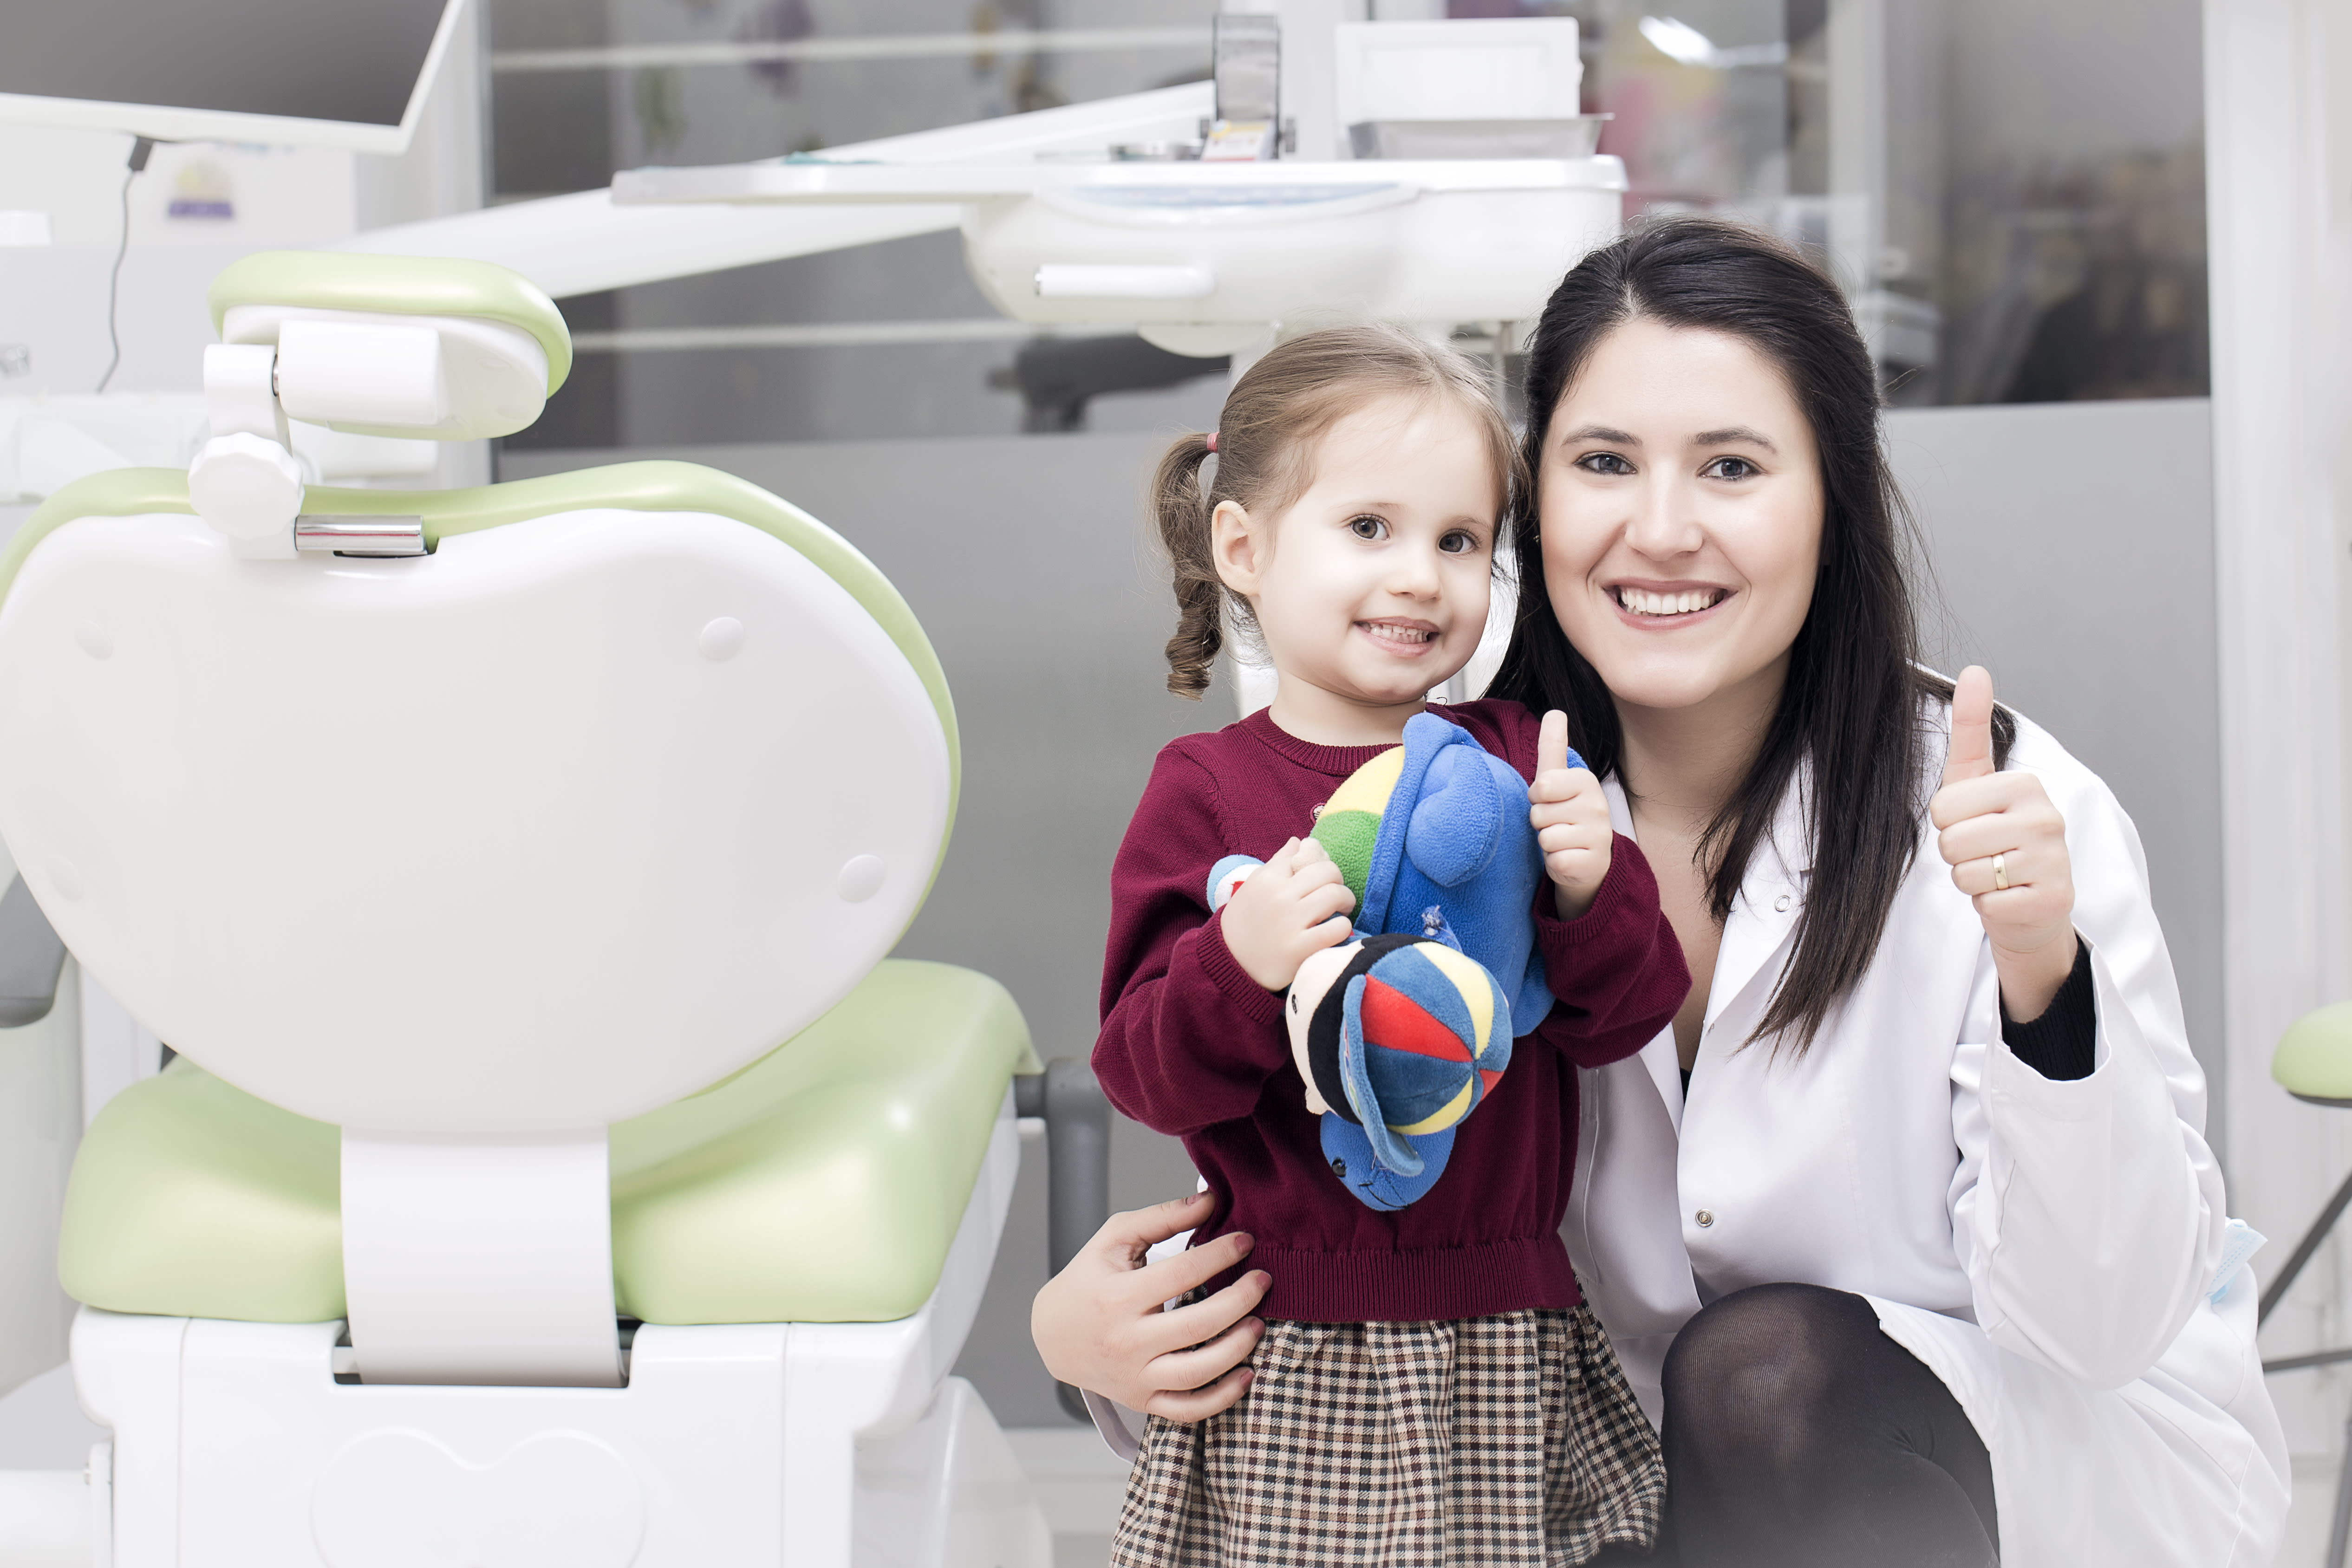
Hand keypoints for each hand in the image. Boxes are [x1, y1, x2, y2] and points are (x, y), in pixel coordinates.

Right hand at [1029, 1190, 1270, 1421]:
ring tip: (1257, 1323)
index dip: (1220, 1254)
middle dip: (1239, 1301)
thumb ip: (1162, 1218)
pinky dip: (1222, 1398)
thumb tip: (1209, 1201)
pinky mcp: (1142, 1400)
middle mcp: (1126, 1341)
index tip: (1246, 1241)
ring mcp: (1134, 1376)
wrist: (1052, 1334)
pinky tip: (1246, 1374)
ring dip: (1237, 1349)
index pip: (1181, 1273)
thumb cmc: (1087, 1281)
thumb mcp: (1114, 1239)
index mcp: (1117, 1297)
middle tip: (1263, 1280)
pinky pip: (1188, 1409)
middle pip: (1195, 1326)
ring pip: (1196, 1373)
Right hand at [1219, 835, 1354, 990]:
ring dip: (1345, 901)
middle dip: (1338, 881)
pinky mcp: (1299, 949)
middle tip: (1336, 895)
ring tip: (1340, 911)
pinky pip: (1338, 928)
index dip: (1321, 863)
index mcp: (1267, 878)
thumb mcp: (1254, 886)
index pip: (1308, 854)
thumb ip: (1278, 863)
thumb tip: (1299, 841)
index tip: (1321, 878)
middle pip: (1328, 872)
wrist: (1230, 963)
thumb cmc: (1246, 922)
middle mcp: (1278, 897)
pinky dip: (1343, 928)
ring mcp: (1289, 923)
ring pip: (1336, 895)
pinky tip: (1334, 931)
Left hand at [1529, 710, 1612, 918]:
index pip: (1540, 787)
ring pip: (1546, 838)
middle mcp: (1598, 806)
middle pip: (1539, 814)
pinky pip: (1556, 861)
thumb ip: (1553, 747)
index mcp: (1585, 781)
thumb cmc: (1566, 813)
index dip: (1537, 798)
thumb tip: (1555, 711)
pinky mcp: (1592, 863)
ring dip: (1548, 843)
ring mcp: (1599, 835)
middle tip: (1558, 824)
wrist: (1587, 856)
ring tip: (1563, 840)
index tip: (1550, 801)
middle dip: (1541, 822)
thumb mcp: (1557, 778)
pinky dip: (1556, 863)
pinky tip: (1570, 857)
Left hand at [1929, 666, 2077, 1019]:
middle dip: (1957, 854)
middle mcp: (2046, 818)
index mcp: (2025, 785)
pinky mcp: (2052, 900)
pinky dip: (1990, 906)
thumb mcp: (1976, 781)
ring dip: (1972, 880)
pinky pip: (1986, 903)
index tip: (1975, 825)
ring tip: (1997, 874)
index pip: (1943, 808)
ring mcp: (2053, 860)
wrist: (2032, 905)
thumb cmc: (1997, 838)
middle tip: (1985, 855)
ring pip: (1965, 873)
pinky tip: (2011, 897)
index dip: (1948, 823)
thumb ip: (1971, 727)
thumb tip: (1973, 669)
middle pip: (1951, 841)